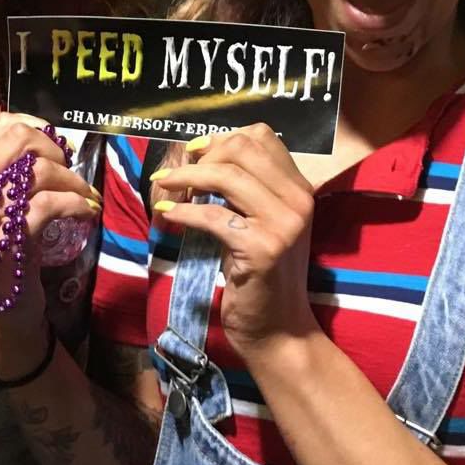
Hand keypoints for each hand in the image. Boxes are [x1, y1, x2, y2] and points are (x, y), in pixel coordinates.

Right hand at [0, 113, 99, 377]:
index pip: (1, 125)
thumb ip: (14, 173)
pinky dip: (77, 204)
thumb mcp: (2, 207)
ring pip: (38, 170)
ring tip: (84, 196)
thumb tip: (49, 140)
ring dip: (73, 180)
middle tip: (68, 173)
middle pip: (18, 138)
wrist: (1, 314)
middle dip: (54, 150)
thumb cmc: (6, 254)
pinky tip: (86, 214)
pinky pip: (50, 203)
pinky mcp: (8, 239)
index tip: (56, 149)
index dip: (38, 128)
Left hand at [149, 124, 318, 358]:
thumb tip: (201, 151)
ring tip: (164, 185)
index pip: (263, 136)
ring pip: (226, 176)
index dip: (224, 137)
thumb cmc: (261, 274)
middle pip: (243, 149)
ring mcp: (284, 224)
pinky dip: (183, 211)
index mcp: (301, 187)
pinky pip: (213, 216)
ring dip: (186, 177)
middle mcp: (299, 200)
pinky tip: (167, 214)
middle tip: (177, 172)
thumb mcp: (261, 221)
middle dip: (202, 155)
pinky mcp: (262, 248)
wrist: (278, 328)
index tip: (196, 152)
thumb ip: (246, 187)